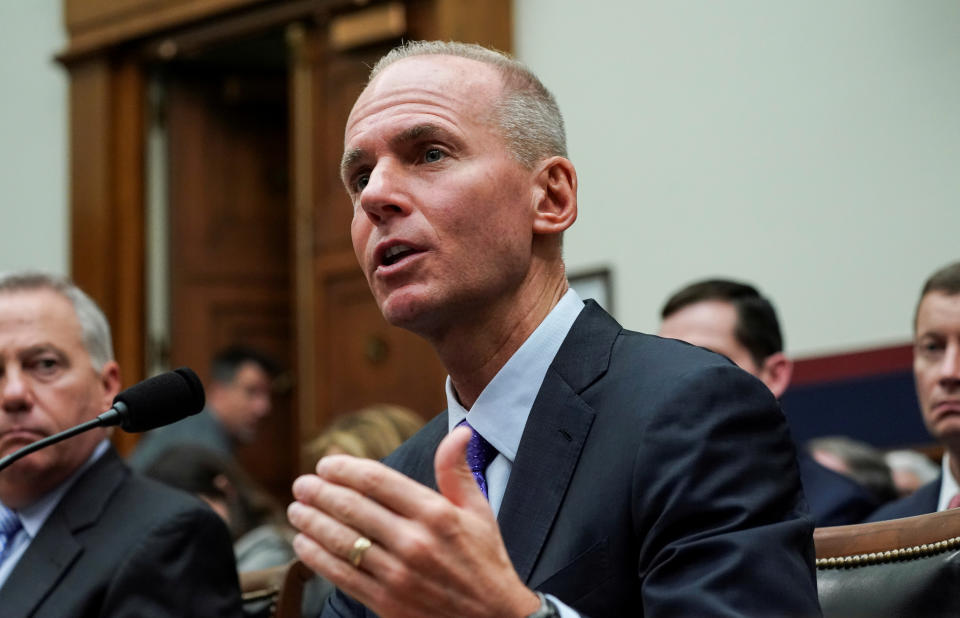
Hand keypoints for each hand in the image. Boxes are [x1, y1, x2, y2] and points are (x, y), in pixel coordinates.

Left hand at [288, 425, 539, 617]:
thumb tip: (459, 432)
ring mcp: (398, 574)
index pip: (377, 481)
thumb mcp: (479, 511)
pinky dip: (316, 557)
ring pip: (341, 541)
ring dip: (311, 522)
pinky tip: (303, 544)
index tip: (326, 464)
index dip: (344, 469)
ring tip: (296, 510)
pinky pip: (341, 575)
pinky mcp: (386, 602)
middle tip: (302, 484)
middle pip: (352, 508)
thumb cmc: (485, 561)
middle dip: (320, 492)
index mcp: (435, 513)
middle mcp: (414, 541)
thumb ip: (457, 471)